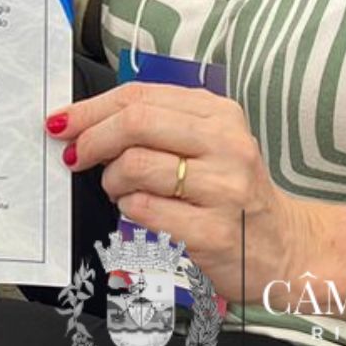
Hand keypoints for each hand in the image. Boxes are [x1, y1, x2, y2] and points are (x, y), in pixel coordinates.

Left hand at [53, 83, 320, 306]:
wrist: (283, 249)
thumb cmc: (229, 191)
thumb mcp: (206, 143)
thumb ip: (156, 125)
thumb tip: (82, 121)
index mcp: (219, 113)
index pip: (141, 96)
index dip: (92, 108)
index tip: (62, 122)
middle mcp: (226, 144)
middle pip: (135, 123)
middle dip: (92, 139)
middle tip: (74, 156)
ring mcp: (223, 189)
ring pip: (134, 167)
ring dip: (111, 181)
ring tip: (121, 190)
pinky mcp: (213, 232)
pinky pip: (143, 210)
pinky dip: (128, 210)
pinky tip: (140, 212)